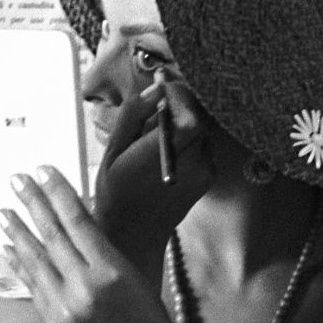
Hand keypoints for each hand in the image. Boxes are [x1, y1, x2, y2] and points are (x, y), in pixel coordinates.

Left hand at [0, 166, 178, 322]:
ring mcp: (65, 307)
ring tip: (3, 211)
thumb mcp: (131, 271)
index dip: (58, 192)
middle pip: (51, 235)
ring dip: (16, 232)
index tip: (43, 171)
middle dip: (32, 203)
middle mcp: (84, 288)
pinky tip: (10, 248)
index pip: (77, 221)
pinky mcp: (54, 322)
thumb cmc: (147, 315)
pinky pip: (33, 285)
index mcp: (111, 271)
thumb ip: (101, 246)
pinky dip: (20, 264)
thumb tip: (74, 214)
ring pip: (35, 260)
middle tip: (16, 180)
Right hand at [94, 80, 213, 268]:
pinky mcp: (210, 176)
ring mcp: (205, 170)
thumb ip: (134, 115)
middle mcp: (192, 162)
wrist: (134, 235)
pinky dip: (186, 141)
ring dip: (181, 124)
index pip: (188, 111)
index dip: (176, 94)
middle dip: (176, 107)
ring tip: (154, 141)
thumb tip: (155, 88)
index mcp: (164, 155)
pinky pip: (202, 144)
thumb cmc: (117, 193)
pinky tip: (165, 156)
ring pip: (200, 128)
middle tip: (151, 117)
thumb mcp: (113, 151)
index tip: (160, 87)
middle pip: (196, 115)